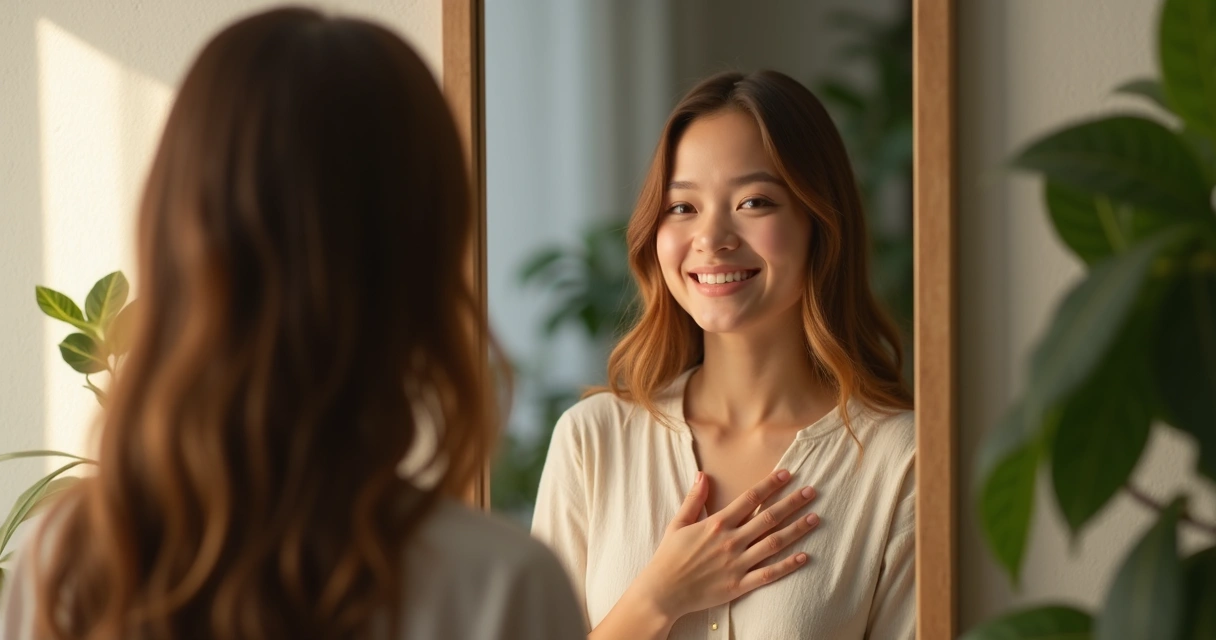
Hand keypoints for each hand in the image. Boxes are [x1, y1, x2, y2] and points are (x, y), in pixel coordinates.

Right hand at [629, 469, 819, 619]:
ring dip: (796, 529)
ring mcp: (737, 564)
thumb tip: (702, 475)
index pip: (750, 499)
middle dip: (791, 503)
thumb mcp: (678, 523)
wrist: (663, 592)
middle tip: (811, 491)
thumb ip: (694, 499)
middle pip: (768, 518)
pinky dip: (788, 565)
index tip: (787, 474)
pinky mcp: (739, 585)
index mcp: (717, 524)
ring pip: (774, 543)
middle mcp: (731, 541)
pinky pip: (769, 573)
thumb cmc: (669, 556)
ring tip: (815, 518)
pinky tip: (804, 556)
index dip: (770, 485)